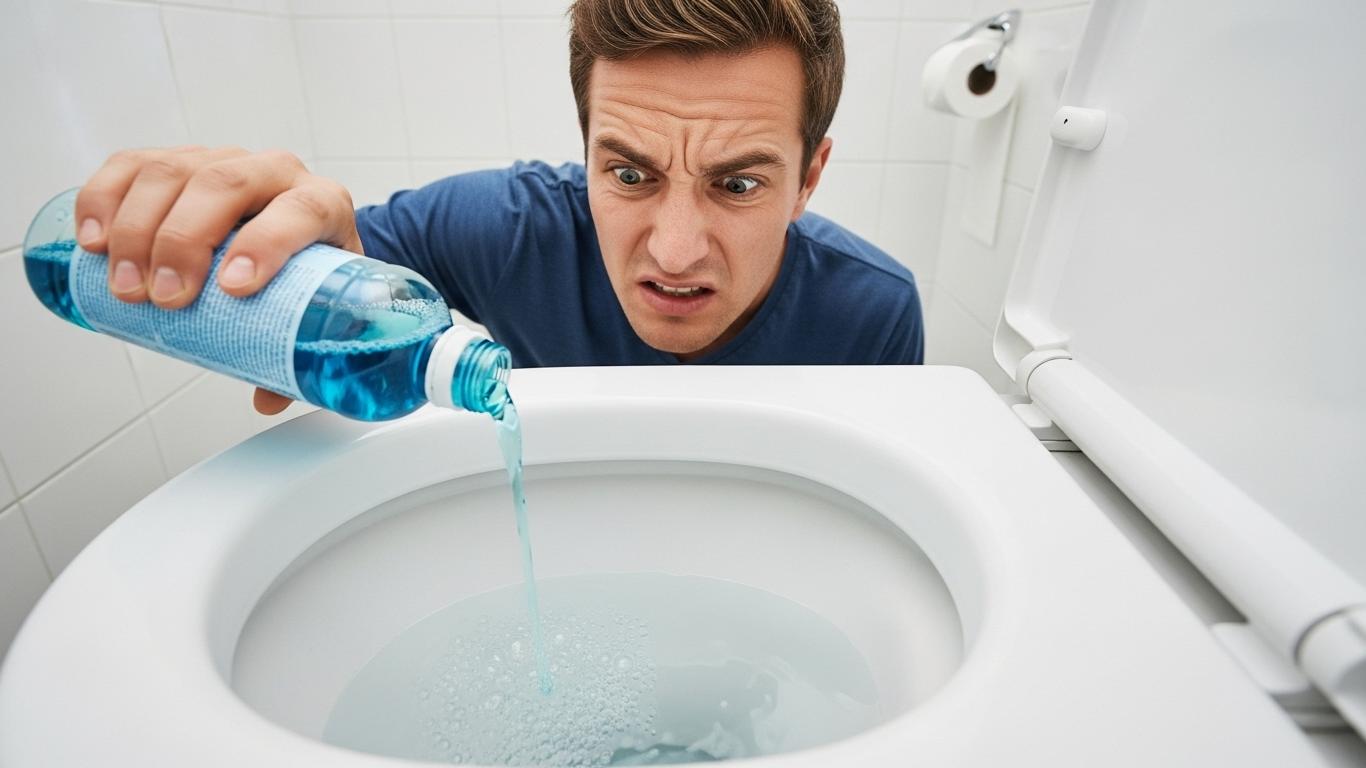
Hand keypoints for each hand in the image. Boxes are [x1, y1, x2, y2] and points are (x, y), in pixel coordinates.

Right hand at [76, 145, 362, 413]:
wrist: (298, 233)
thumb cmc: (308, 270)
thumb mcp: (319, 308)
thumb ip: (299, 354)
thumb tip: (269, 398)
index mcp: (322, 205)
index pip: (300, 212)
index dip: (266, 245)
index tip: (232, 289)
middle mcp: (273, 173)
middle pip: (223, 185)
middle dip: (183, 241)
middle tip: (164, 297)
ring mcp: (221, 160)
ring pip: (172, 172)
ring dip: (137, 229)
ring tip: (124, 285)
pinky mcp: (176, 162)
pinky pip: (132, 166)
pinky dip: (104, 199)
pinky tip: (94, 241)